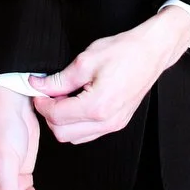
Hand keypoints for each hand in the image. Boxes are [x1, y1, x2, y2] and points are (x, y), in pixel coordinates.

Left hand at [30, 6, 189, 144]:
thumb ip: (59, 79)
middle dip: (50, 114)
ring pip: (74, 137)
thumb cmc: (124, 52)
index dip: (41, 103)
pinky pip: (88, 134)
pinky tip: (77, 104)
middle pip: (62, 133)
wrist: (151, 52)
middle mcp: (106, 121)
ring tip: (64, 98)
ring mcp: (114, 125)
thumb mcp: (85, 61)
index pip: (56, 116)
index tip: (38, 91)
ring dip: (63, 121)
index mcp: (97, 106)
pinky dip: (76, 124)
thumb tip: (38, 85)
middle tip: (49, 94)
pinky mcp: (118, 123)